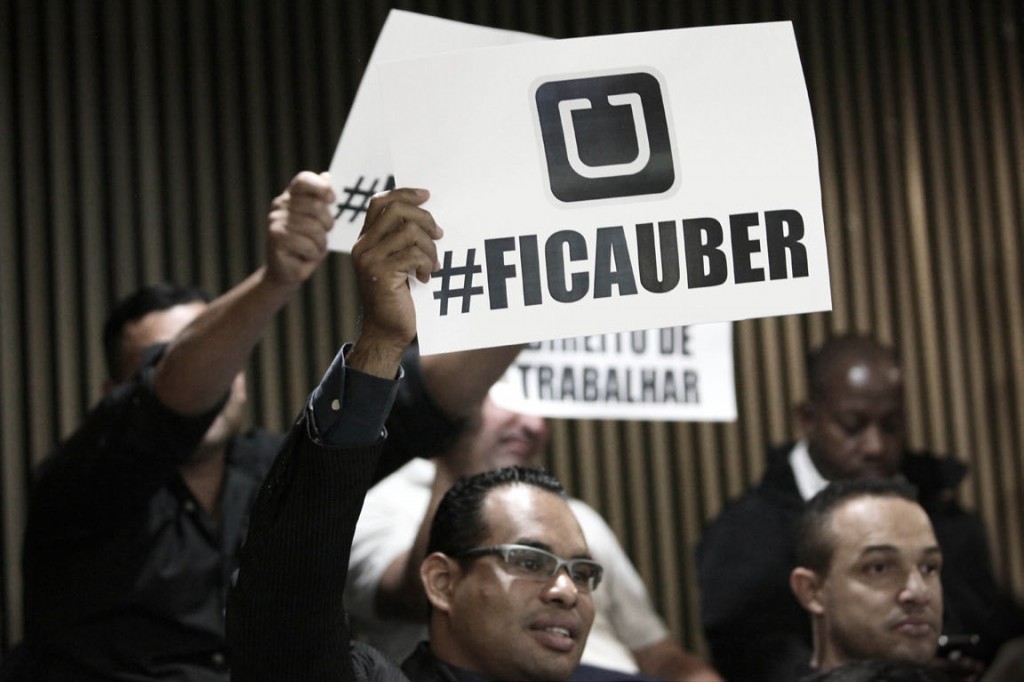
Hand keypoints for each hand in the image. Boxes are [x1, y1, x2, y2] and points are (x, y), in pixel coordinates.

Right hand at [265, 171, 335, 286]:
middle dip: (328, 223)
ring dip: (320, 242)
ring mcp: (275, 220)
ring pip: (314, 228)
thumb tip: (327, 176)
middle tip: (324, 233)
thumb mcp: (319, 221)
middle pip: (316, 205)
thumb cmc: (307, 244)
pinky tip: (304, 255)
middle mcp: (280, 204)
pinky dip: (312, 253)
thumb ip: (322, 200)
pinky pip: (307, 244)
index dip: (321, 187)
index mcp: (291, 195)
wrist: (287, 270)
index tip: (332, 200)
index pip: (304, 180)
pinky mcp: (275, 238)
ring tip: (313, 247)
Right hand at [348, 188, 441, 376]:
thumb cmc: (398, 297)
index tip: (427, 196)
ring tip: (432, 263)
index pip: (380, 202)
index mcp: (366, 239)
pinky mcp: (381, 274)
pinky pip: (413, 253)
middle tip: (439, 235)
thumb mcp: (398, 262)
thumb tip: (426, 215)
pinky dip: (426, 262)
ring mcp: (369, 260)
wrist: (387, 331)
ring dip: (429, 246)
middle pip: (397, 210)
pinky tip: (425, 276)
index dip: (405, 193)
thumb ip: (403, 240)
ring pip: (409, 231)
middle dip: (425, 218)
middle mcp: (363, 246)